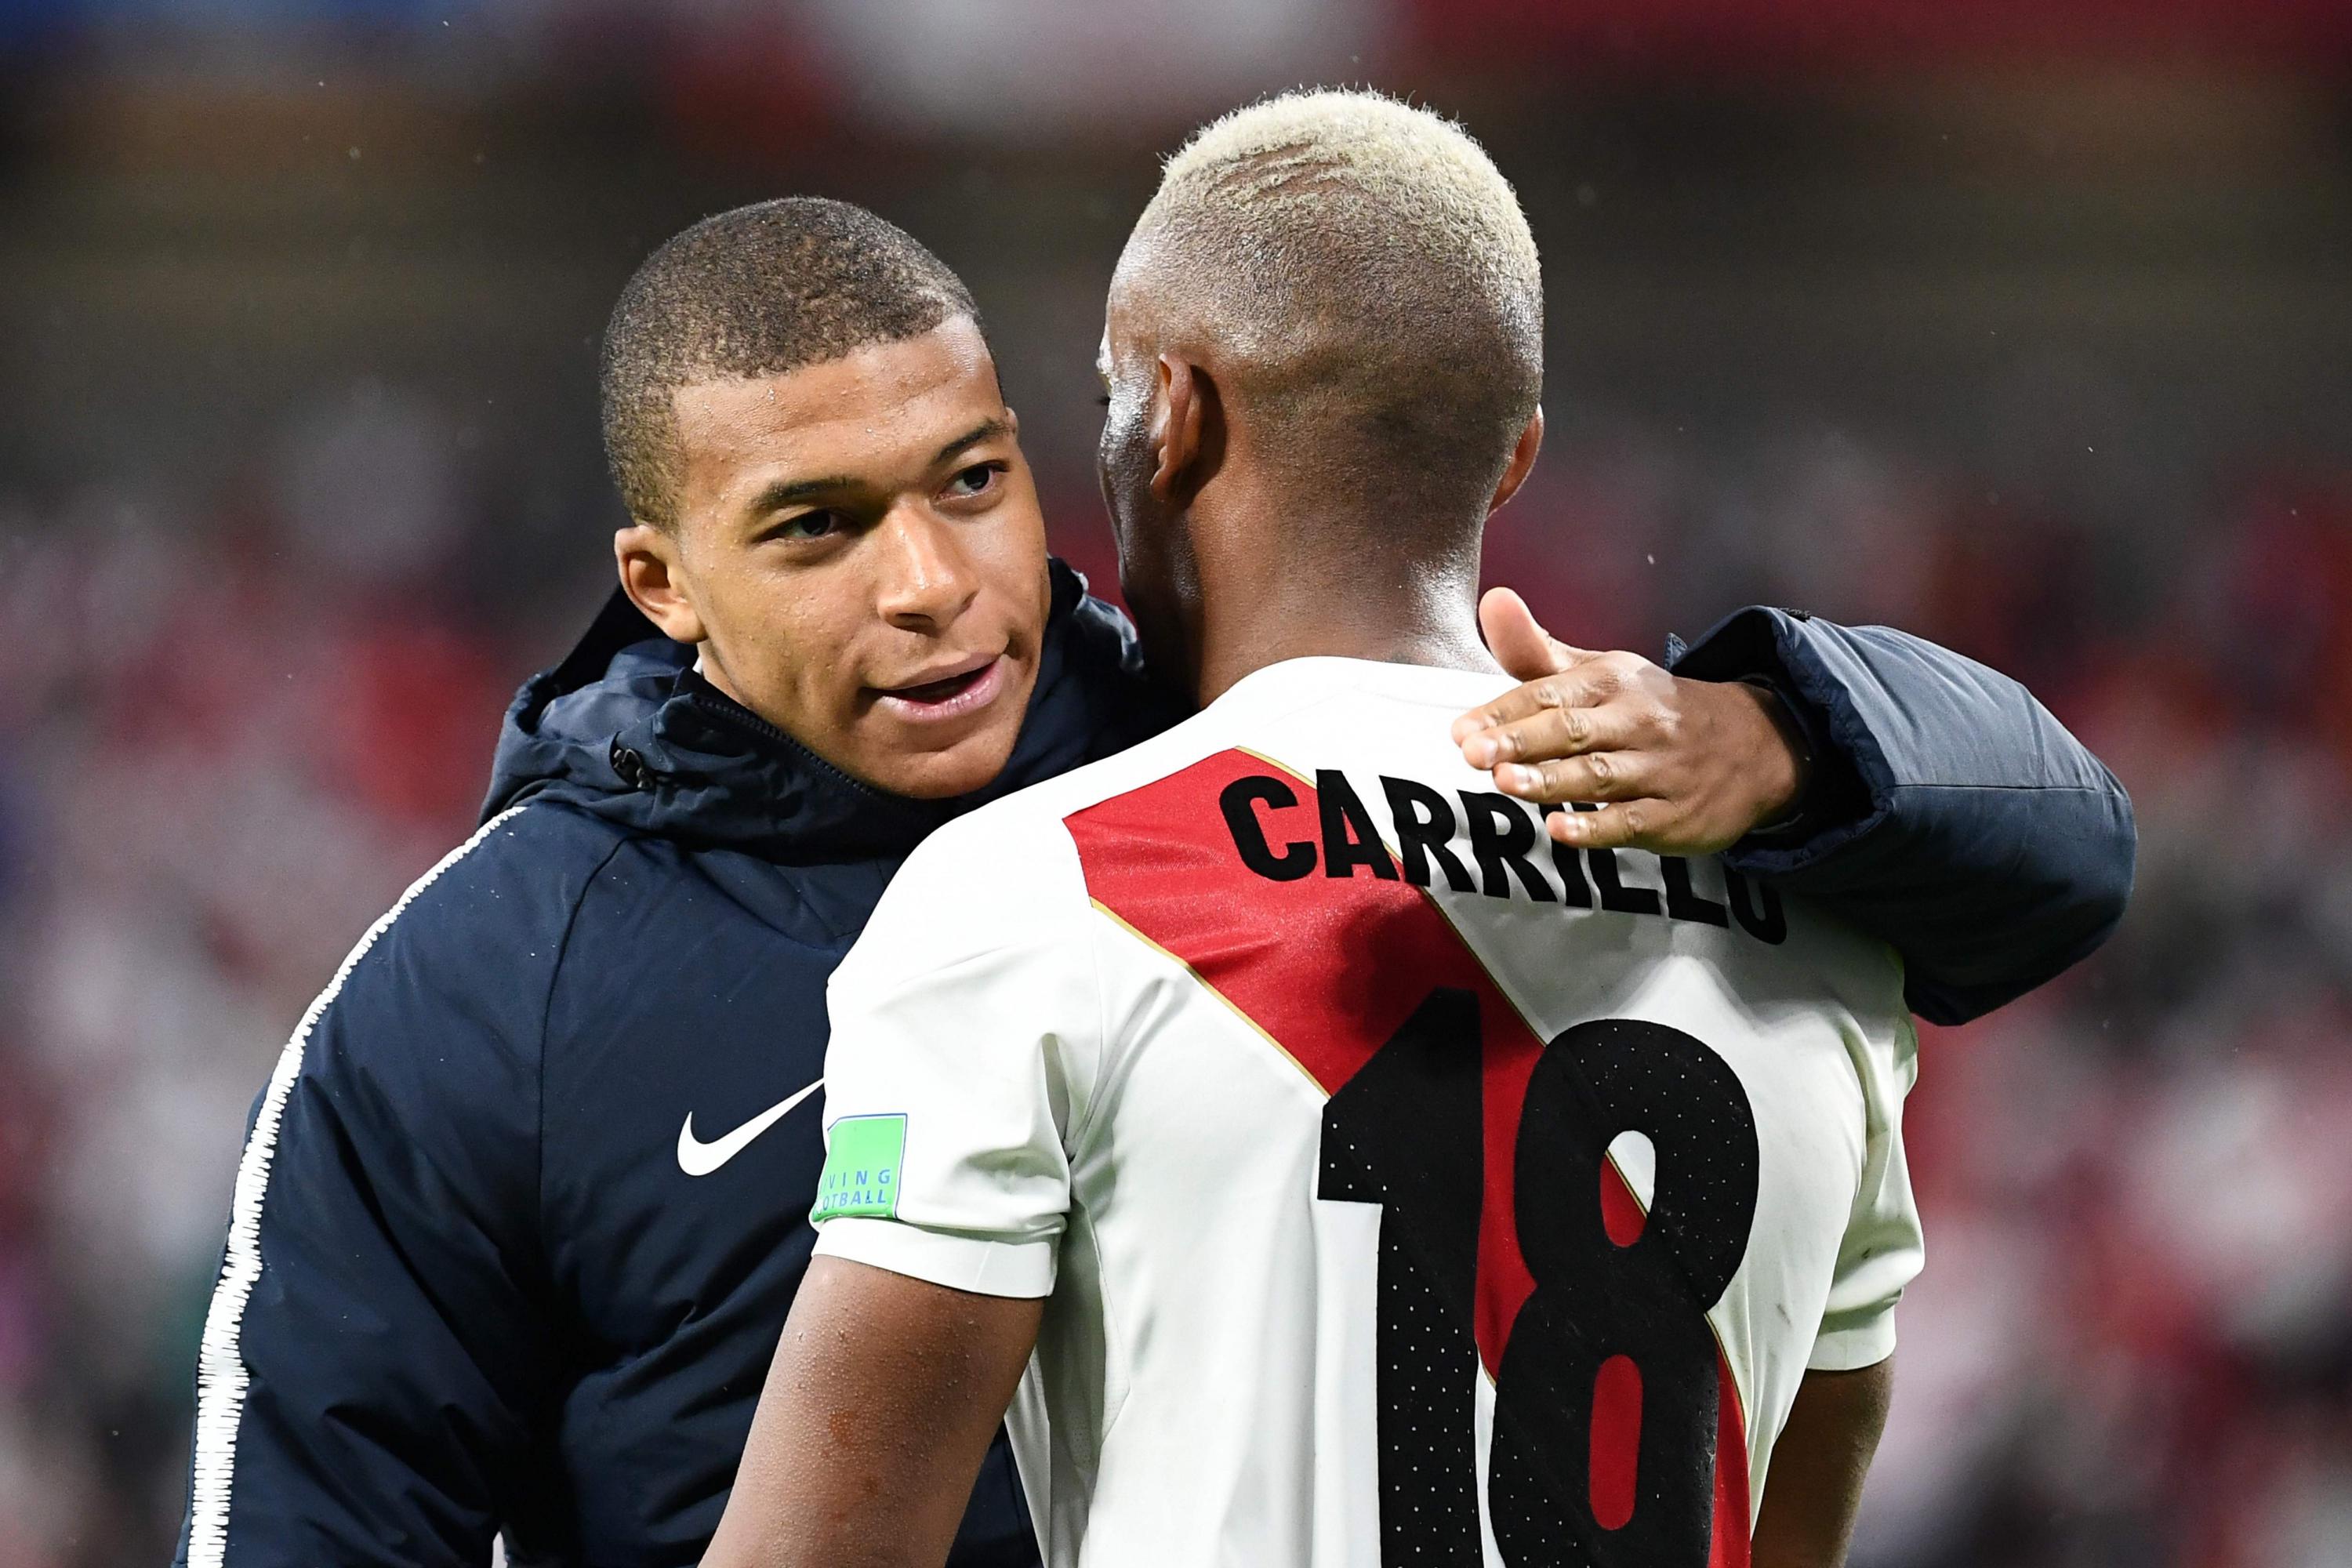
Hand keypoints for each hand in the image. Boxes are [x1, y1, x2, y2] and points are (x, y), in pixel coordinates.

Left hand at [1453, 587, 1809, 854]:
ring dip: (1551, 779)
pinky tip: (1560, 828)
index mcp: (1612, 681)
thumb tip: (1492, 602)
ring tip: (1506, 783)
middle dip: (1521, 741)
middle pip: (1572, 730)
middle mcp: (1636, 720)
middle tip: (1474, 754)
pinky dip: (1596, 826)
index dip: (1503, 712)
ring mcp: (1659, 768)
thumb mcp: (1601, 672)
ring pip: (1600, 774)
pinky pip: (1632, 821)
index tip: (1462, 730)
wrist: (1755, 743)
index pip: (1550, 694)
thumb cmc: (1651, 709)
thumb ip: (1537, 652)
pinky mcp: (1675, 814)